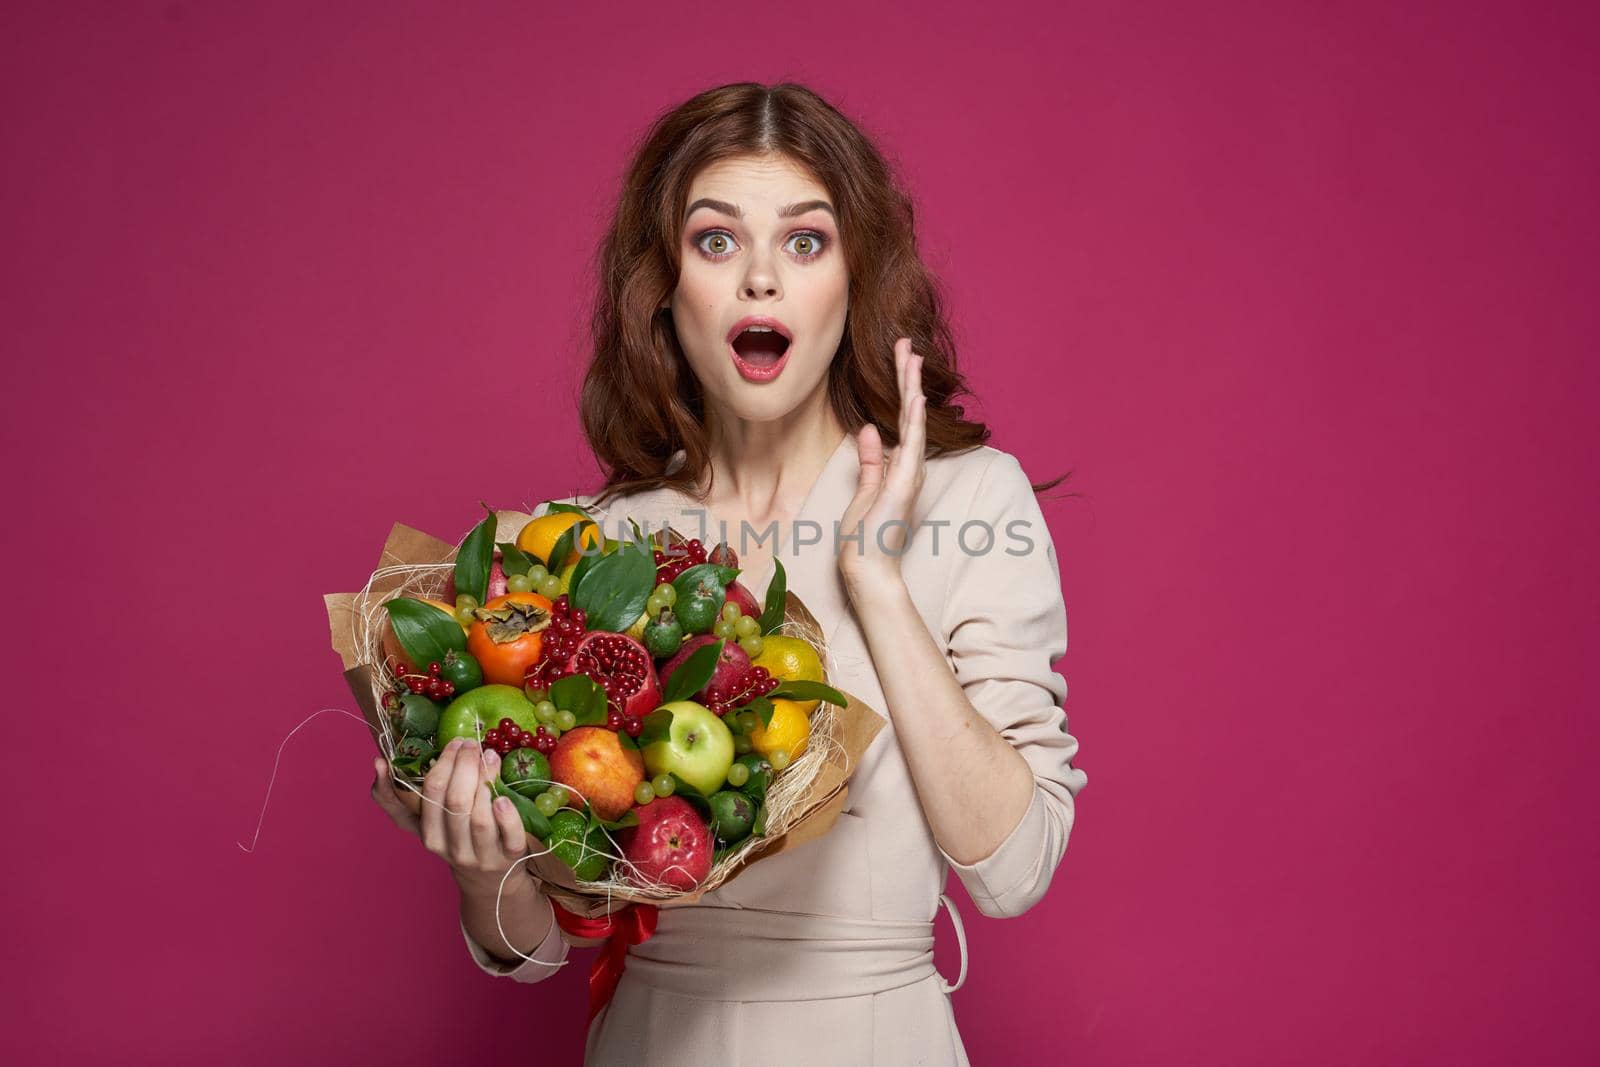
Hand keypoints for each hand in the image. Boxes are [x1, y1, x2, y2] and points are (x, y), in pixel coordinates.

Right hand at [373, 738, 532, 899]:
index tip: (452, 742)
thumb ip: (408, 796)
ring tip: (490, 757)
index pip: (431, 795)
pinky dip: (507, 816)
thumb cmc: (459, 838)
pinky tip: (504, 798)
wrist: (490, 879)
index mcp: (430, 834)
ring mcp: (480, 855)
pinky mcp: (508, 857)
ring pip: (479, 818)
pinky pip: (508, 836)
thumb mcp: (432, 821)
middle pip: (455, 801)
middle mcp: (452, 847)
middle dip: (465, 765)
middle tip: (473, 744)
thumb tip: (379, 762)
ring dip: (486, 782)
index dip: (441, 764)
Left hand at [838, 337, 925, 597]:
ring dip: (912, 388)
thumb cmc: (865, 538)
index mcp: (899, 467)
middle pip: (910, 413)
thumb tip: (870, 431)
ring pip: (913, 422)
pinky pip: (912, 446)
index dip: (900, 388)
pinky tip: (916, 398)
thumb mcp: (863, 491)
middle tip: (906, 344)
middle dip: (907, 377)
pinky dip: (915, 421)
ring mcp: (909, 475)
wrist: (867, 569)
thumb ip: (871, 461)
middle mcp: (909, 467)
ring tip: (911, 356)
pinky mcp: (904, 485)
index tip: (899, 359)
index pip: (901, 419)